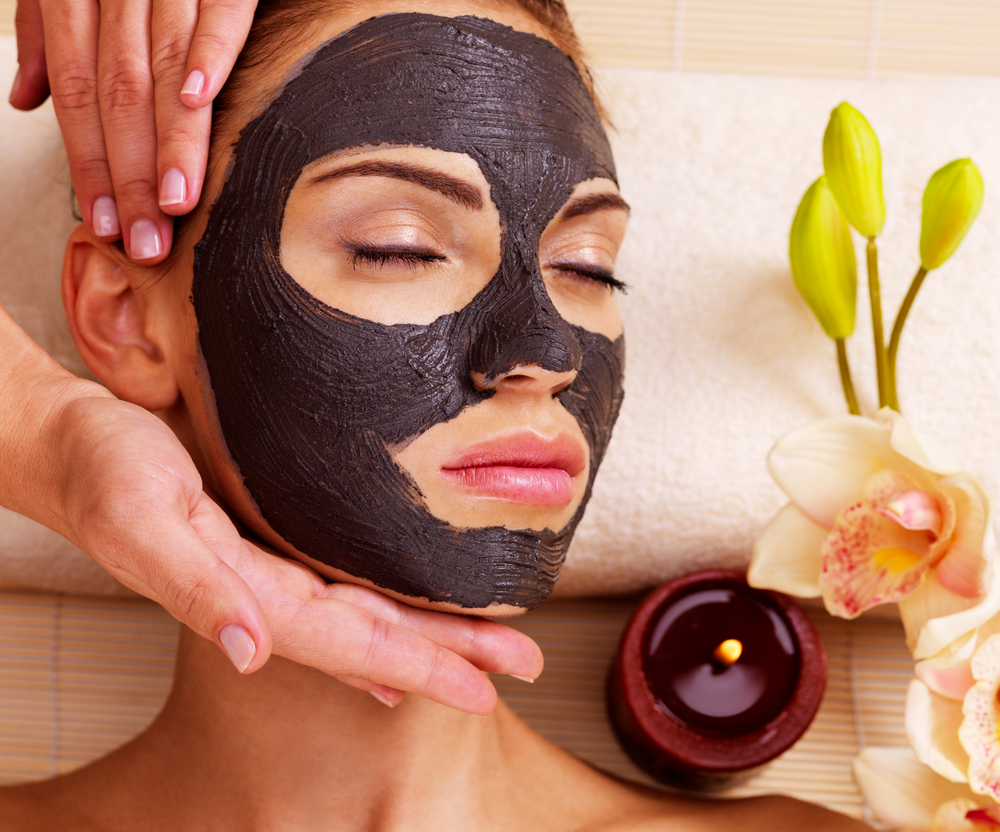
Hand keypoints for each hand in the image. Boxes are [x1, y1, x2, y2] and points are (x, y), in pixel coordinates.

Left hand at [9, 0, 257, 263]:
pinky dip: (211, 50)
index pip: (77, 90)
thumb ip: (48, 31)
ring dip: (170, 140)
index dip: (87, 160)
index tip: (103, 223)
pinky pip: (216, 11)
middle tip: (144, 240)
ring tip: (175, 205)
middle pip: (117, 90)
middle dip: (129, 172)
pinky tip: (201, 101)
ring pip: (162, 64)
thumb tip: (26, 101)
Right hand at [40, 391, 541, 713]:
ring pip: (369, 609)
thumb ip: (193, 587)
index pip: (350, 642)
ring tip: (493, 645)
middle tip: (523, 666)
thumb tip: (248, 652)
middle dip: (452, 656)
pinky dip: (385, 604)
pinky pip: (343, 579)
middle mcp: (268, 591)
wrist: (74, 437)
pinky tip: (408, 622)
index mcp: (246, 593)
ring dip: (433, 631)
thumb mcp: (142, 520)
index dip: (420, 667)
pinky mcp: (271, 534)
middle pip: (376, 634)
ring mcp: (271, 567)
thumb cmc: (100, 469)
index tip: (487, 689)